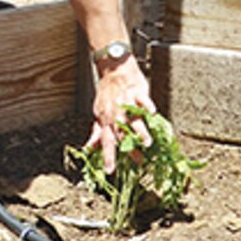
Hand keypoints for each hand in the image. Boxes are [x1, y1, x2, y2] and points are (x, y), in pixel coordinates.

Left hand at [84, 57, 154, 173]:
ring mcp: (126, 102)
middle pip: (121, 133)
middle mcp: (115, 112)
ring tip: (146, 142)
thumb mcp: (99, 113)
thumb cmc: (108, 94)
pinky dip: (146, 106)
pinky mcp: (137, 93)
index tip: (110, 171)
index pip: (105, 141)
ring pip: (133, 119)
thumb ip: (97, 132)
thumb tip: (87, 148)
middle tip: (138, 161)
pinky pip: (142, 100)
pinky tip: (152, 113)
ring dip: (139, 131)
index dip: (107, 156)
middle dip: (128, 148)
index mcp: (105, 119)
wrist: (114, 69)